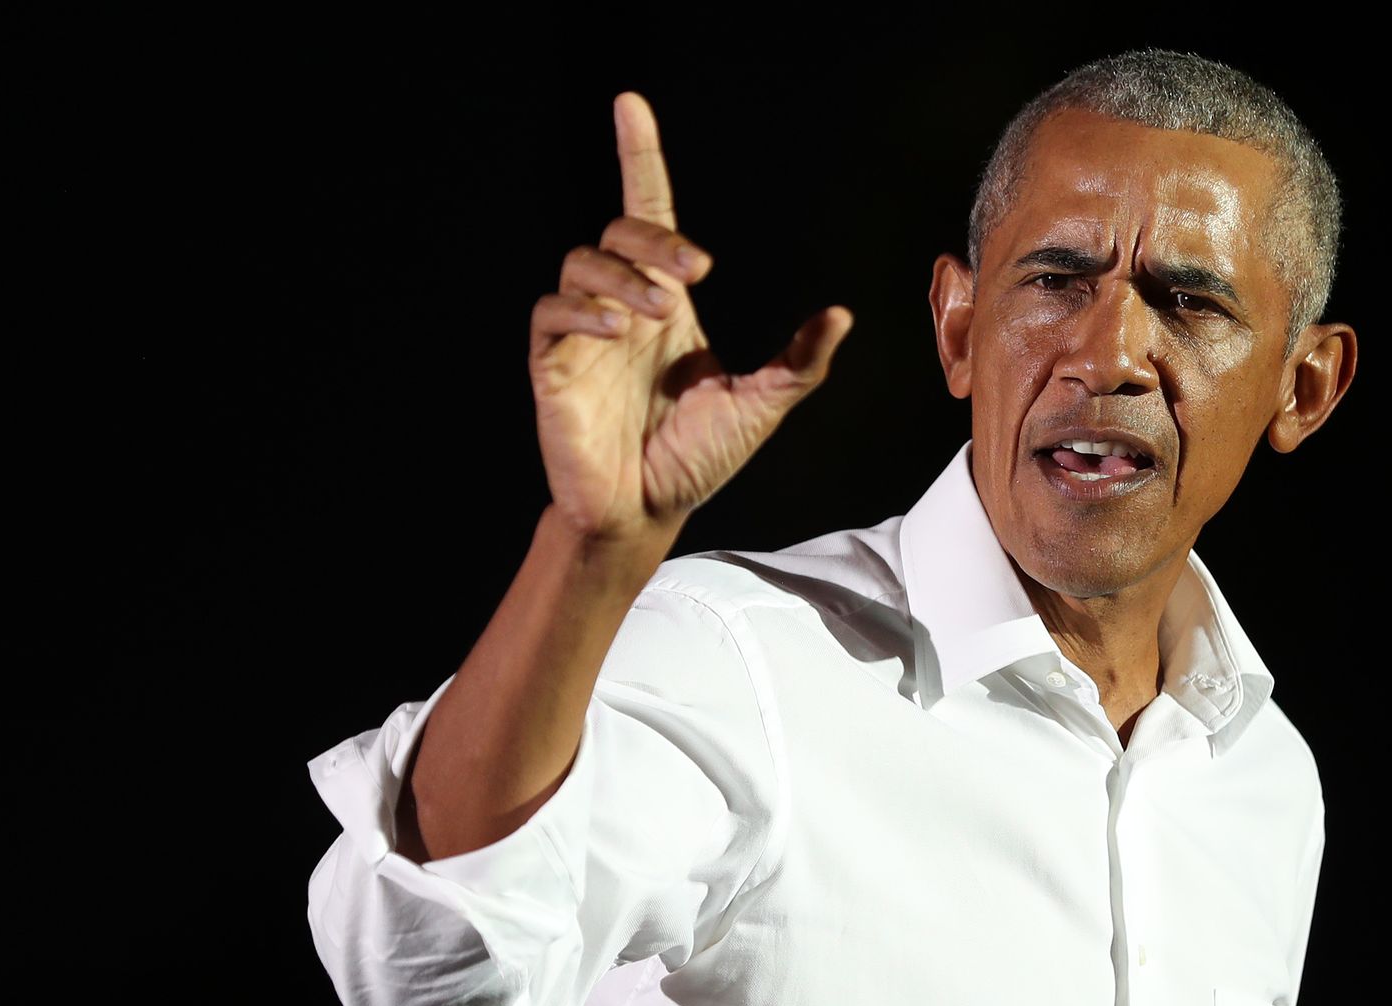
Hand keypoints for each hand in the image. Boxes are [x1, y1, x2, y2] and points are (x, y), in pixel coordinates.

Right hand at [528, 91, 852, 541]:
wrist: (646, 513)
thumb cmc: (695, 459)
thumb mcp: (762, 405)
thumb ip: (800, 362)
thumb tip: (840, 315)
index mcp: (666, 304)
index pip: (649, 212)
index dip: (639, 156)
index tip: (631, 105)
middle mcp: (622, 307)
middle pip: (620, 231)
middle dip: (655, 240)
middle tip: (696, 273)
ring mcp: (584, 335)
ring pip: (582, 262)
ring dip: (624, 276)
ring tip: (659, 314)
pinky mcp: (553, 366)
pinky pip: (551, 313)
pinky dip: (583, 311)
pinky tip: (619, 331)